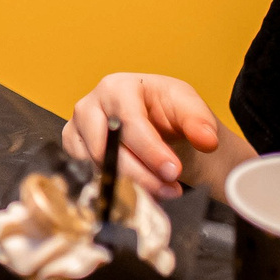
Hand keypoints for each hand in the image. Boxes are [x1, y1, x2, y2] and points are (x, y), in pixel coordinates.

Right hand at [65, 74, 222, 199]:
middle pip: (105, 148)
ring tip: (160, 191)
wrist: (152, 120)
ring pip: (95, 166)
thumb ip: (200, 122)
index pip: (129, 123)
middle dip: (140, 174)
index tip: (174, 172)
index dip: (151, 151)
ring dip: (129, 184)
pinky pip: (87, 174)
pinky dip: (115, 187)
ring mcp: (76, 129)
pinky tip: (140, 191)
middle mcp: (89, 106)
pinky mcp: (73, 149)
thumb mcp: (189, 108)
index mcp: (116, 87)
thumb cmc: (166, 109)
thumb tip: (206, 141)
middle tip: (170, 189)